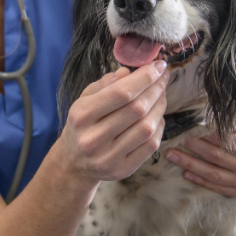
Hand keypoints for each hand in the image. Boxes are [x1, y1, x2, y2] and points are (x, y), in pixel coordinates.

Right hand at [57, 61, 169, 182]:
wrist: (73, 163)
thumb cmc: (82, 125)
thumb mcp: (85, 100)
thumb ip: (106, 84)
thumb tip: (130, 72)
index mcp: (82, 115)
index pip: (121, 93)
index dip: (145, 77)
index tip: (159, 65)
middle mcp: (93, 138)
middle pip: (137, 109)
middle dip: (156, 89)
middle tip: (163, 77)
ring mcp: (108, 157)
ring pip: (147, 127)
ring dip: (160, 107)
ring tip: (161, 95)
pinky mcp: (122, 169)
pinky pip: (150, 145)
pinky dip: (159, 126)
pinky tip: (157, 116)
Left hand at [164, 111, 235, 199]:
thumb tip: (222, 119)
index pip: (229, 143)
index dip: (208, 136)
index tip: (191, 129)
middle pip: (219, 159)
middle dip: (194, 149)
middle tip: (175, 141)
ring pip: (216, 176)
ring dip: (191, 166)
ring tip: (173, 156)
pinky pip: (221, 188)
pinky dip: (202, 181)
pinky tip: (186, 173)